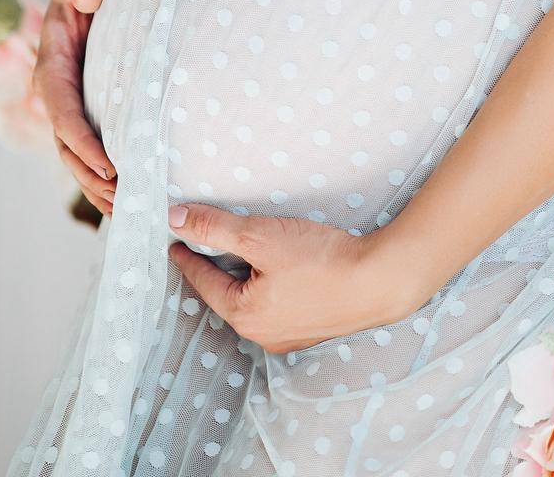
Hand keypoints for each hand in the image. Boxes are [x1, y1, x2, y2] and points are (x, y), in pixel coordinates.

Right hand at [32, 0, 116, 217]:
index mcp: (53, 66)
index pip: (63, 112)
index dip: (83, 143)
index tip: (109, 166)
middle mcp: (60, 93)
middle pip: (69, 147)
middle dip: (94, 179)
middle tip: (126, 202)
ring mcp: (77, 106)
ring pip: (81, 158)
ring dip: (101, 188)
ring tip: (131, 212)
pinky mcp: (95, 112)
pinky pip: (97, 151)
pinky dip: (110, 179)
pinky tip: (133, 200)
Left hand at [166, 202, 417, 352]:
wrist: (379, 281)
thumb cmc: (320, 260)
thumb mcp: (260, 236)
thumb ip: (216, 228)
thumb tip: (175, 218)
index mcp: (243, 314)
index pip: (204, 281)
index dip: (189, 259)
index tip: (176, 246)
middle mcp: (262, 333)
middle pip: (228, 294)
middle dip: (217, 271)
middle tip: (206, 248)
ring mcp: (290, 335)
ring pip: (255, 302)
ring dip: (247, 280)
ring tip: (243, 258)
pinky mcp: (313, 327)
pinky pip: (279, 306)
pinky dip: (271, 287)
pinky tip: (282, 274)